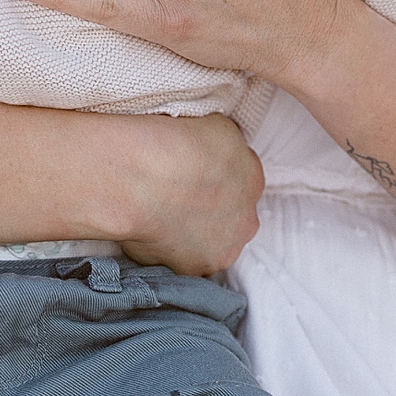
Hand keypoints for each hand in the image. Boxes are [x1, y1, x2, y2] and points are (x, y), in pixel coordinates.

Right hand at [115, 112, 264, 273]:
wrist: (142, 179)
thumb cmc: (172, 145)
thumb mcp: (215, 126)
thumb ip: (226, 148)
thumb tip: (216, 156)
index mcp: (254, 180)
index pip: (242, 180)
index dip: (217, 177)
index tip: (195, 175)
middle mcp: (246, 220)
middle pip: (232, 217)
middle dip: (211, 210)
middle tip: (179, 198)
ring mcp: (222, 250)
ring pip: (210, 243)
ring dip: (193, 234)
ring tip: (162, 216)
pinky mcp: (193, 270)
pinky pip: (183, 260)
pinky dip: (169, 250)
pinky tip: (151, 231)